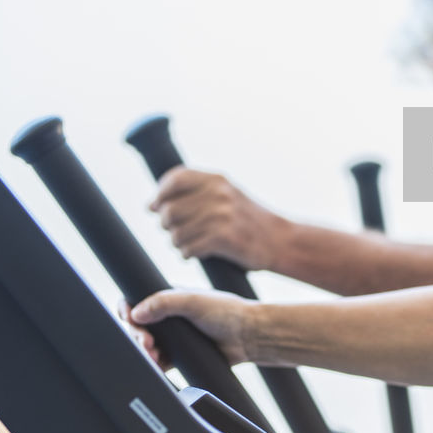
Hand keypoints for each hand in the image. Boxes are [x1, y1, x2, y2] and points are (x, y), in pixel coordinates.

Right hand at [122, 288, 256, 368]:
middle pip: (138, 327)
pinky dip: (154, 364)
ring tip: (153, 355)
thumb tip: (135, 313)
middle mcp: (168, 318)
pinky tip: (156, 366)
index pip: (137, 302)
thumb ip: (164, 302)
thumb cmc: (226, 312)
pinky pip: (159, 362)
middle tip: (147, 343)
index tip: (130, 320)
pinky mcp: (180, 355)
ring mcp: (173, 337)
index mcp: (169, 299)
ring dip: (143, 351)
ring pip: (146, 346)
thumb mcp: (193, 301)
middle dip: (136, 335)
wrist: (248, 336)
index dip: (128, 311)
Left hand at [151, 167, 284, 269]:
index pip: (174, 179)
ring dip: (177, 242)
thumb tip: (151, 205)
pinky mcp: (223, 238)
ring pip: (176, 233)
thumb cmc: (249, 220)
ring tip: (189, 244)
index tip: (155, 207)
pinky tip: (196, 253)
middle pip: (169, 209)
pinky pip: (188, 248)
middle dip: (166, 224)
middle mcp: (218, 194)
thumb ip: (195, 193)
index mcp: (217, 179)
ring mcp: (221, 216)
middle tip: (175, 231)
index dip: (160, 194)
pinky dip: (188, 253)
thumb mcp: (227, 195)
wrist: (281, 240)